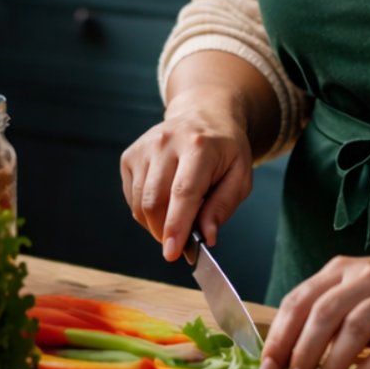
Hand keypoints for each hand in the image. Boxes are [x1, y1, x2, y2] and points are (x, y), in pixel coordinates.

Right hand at [119, 91, 253, 261]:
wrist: (203, 115)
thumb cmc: (225, 150)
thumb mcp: (239, 176)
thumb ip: (223, 207)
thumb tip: (207, 236)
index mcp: (198, 146)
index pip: (183, 193)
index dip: (177, 225)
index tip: (172, 253)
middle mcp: (166, 143)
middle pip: (155, 202)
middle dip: (165, 232)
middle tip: (181, 243)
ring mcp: (144, 147)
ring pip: (140, 204)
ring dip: (156, 224)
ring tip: (177, 218)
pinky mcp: (130, 155)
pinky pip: (132, 198)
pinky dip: (146, 211)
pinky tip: (165, 202)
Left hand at [259, 246, 369, 368]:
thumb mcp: (360, 292)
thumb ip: (329, 313)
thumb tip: (289, 355)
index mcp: (341, 269)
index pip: (299, 300)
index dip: (279, 336)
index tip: (267, 368)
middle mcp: (365, 276)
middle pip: (323, 313)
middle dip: (301, 352)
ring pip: (354, 327)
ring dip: (332, 362)